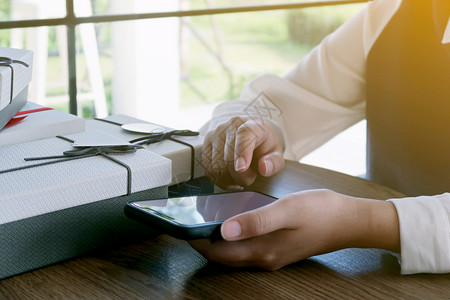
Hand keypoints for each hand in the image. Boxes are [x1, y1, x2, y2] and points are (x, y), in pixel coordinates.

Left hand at [189, 189, 399, 269]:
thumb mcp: (286, 211)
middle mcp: (265, 258)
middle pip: (225, 256)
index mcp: (263, 251)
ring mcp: (273, 256)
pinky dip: (235, 239)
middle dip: (204, 244)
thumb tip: (223, 230)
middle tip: (190, 225)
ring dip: (218, 242)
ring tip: (206, 223)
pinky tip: (234, 224)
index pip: (219, 253)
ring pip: (236, 254)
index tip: (183, 229)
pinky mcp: (279, 249)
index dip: (198, 243)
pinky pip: (248, 248)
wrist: (349, 221)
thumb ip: (255, 221)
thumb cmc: (320, 212)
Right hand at [202, 116, 283, 189]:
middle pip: (228, 156)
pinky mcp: (206, 143)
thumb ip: (274, 163)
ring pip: (216, 165)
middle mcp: (231, 125)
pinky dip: (219, 180)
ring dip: (229, 179)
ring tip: (241, 177)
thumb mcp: (275, 154)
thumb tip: (263, 168)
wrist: (249, 137)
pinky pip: (208, 169)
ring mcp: (216, 132)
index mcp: (253, 124)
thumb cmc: (263, 147)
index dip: (241, 152)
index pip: (244, 134)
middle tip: (251, 178)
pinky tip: (229, 178)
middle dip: (240, 176)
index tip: (242, 169)